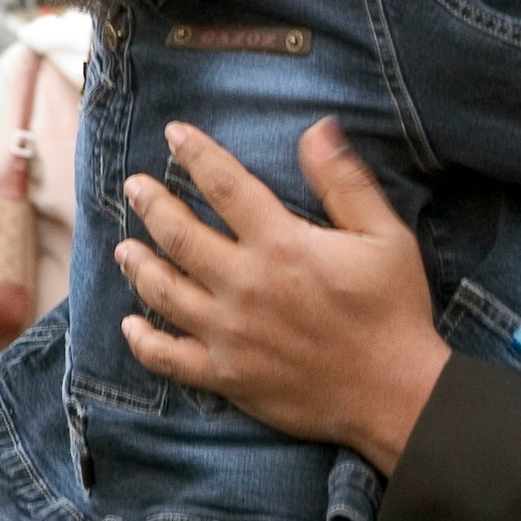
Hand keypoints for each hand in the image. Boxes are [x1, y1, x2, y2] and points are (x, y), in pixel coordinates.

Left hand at [115, 118, 450, 475]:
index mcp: (282, 245)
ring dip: (139, 265)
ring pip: (164, 292)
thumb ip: (345, 181)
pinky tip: (131, 326)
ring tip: (124, 247)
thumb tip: (319, 128)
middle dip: (152, 204)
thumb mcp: (385, 234)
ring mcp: (230, 334)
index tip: (174, 134)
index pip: (225, 186)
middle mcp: (246, 285)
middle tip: (135, 187)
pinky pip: (169, 358)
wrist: (395, 393)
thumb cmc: (394, 308)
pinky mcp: (227, 376)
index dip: (196, 155)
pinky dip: (143, 342)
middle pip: (180, 235)